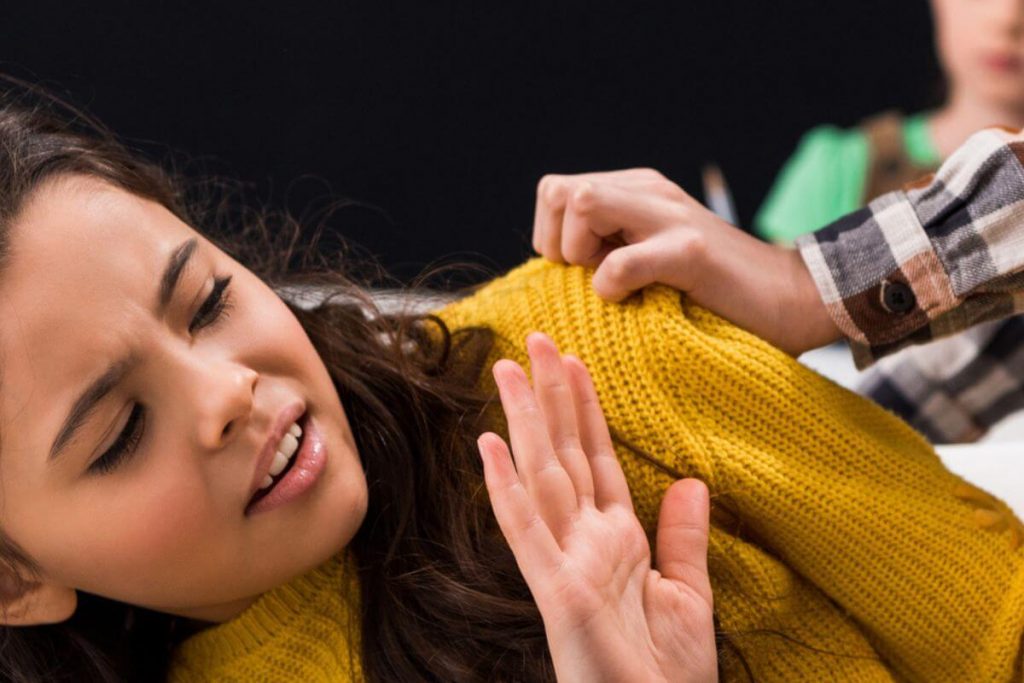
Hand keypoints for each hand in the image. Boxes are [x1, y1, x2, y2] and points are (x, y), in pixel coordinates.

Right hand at [477, 332, 717, 682]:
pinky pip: (527, 532)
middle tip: (538, 340)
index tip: (576, 364)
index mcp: (616, 543)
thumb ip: (682, 539)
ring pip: (543, 478)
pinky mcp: (557, 594)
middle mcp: (585, 544)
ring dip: (527, 422)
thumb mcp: (688, 599)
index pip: (597, 460)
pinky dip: (507, 489)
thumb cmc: (667, 678)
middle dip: (551, 396)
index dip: (586, 410)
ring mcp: (566, 566)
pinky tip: (490, 446)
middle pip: (565, 455)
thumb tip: (688, 481)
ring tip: (511, 370)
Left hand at [531, 169, 840, 355]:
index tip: (582, 271)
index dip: (552, 237)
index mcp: (635, 189)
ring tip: (612, 283)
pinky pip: (621, 261)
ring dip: (579, 255)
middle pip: (558, 191)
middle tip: (590, 276)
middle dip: (556, 243)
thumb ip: (607, 247)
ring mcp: (670, 216)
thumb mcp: (650, 254)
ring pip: (581, 203)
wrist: (792, 299)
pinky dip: (612, 287)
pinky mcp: (690, 251)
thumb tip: (553, 267)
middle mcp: (649, 192)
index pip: (554, 191)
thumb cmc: (712, 290)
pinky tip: (635, 301)